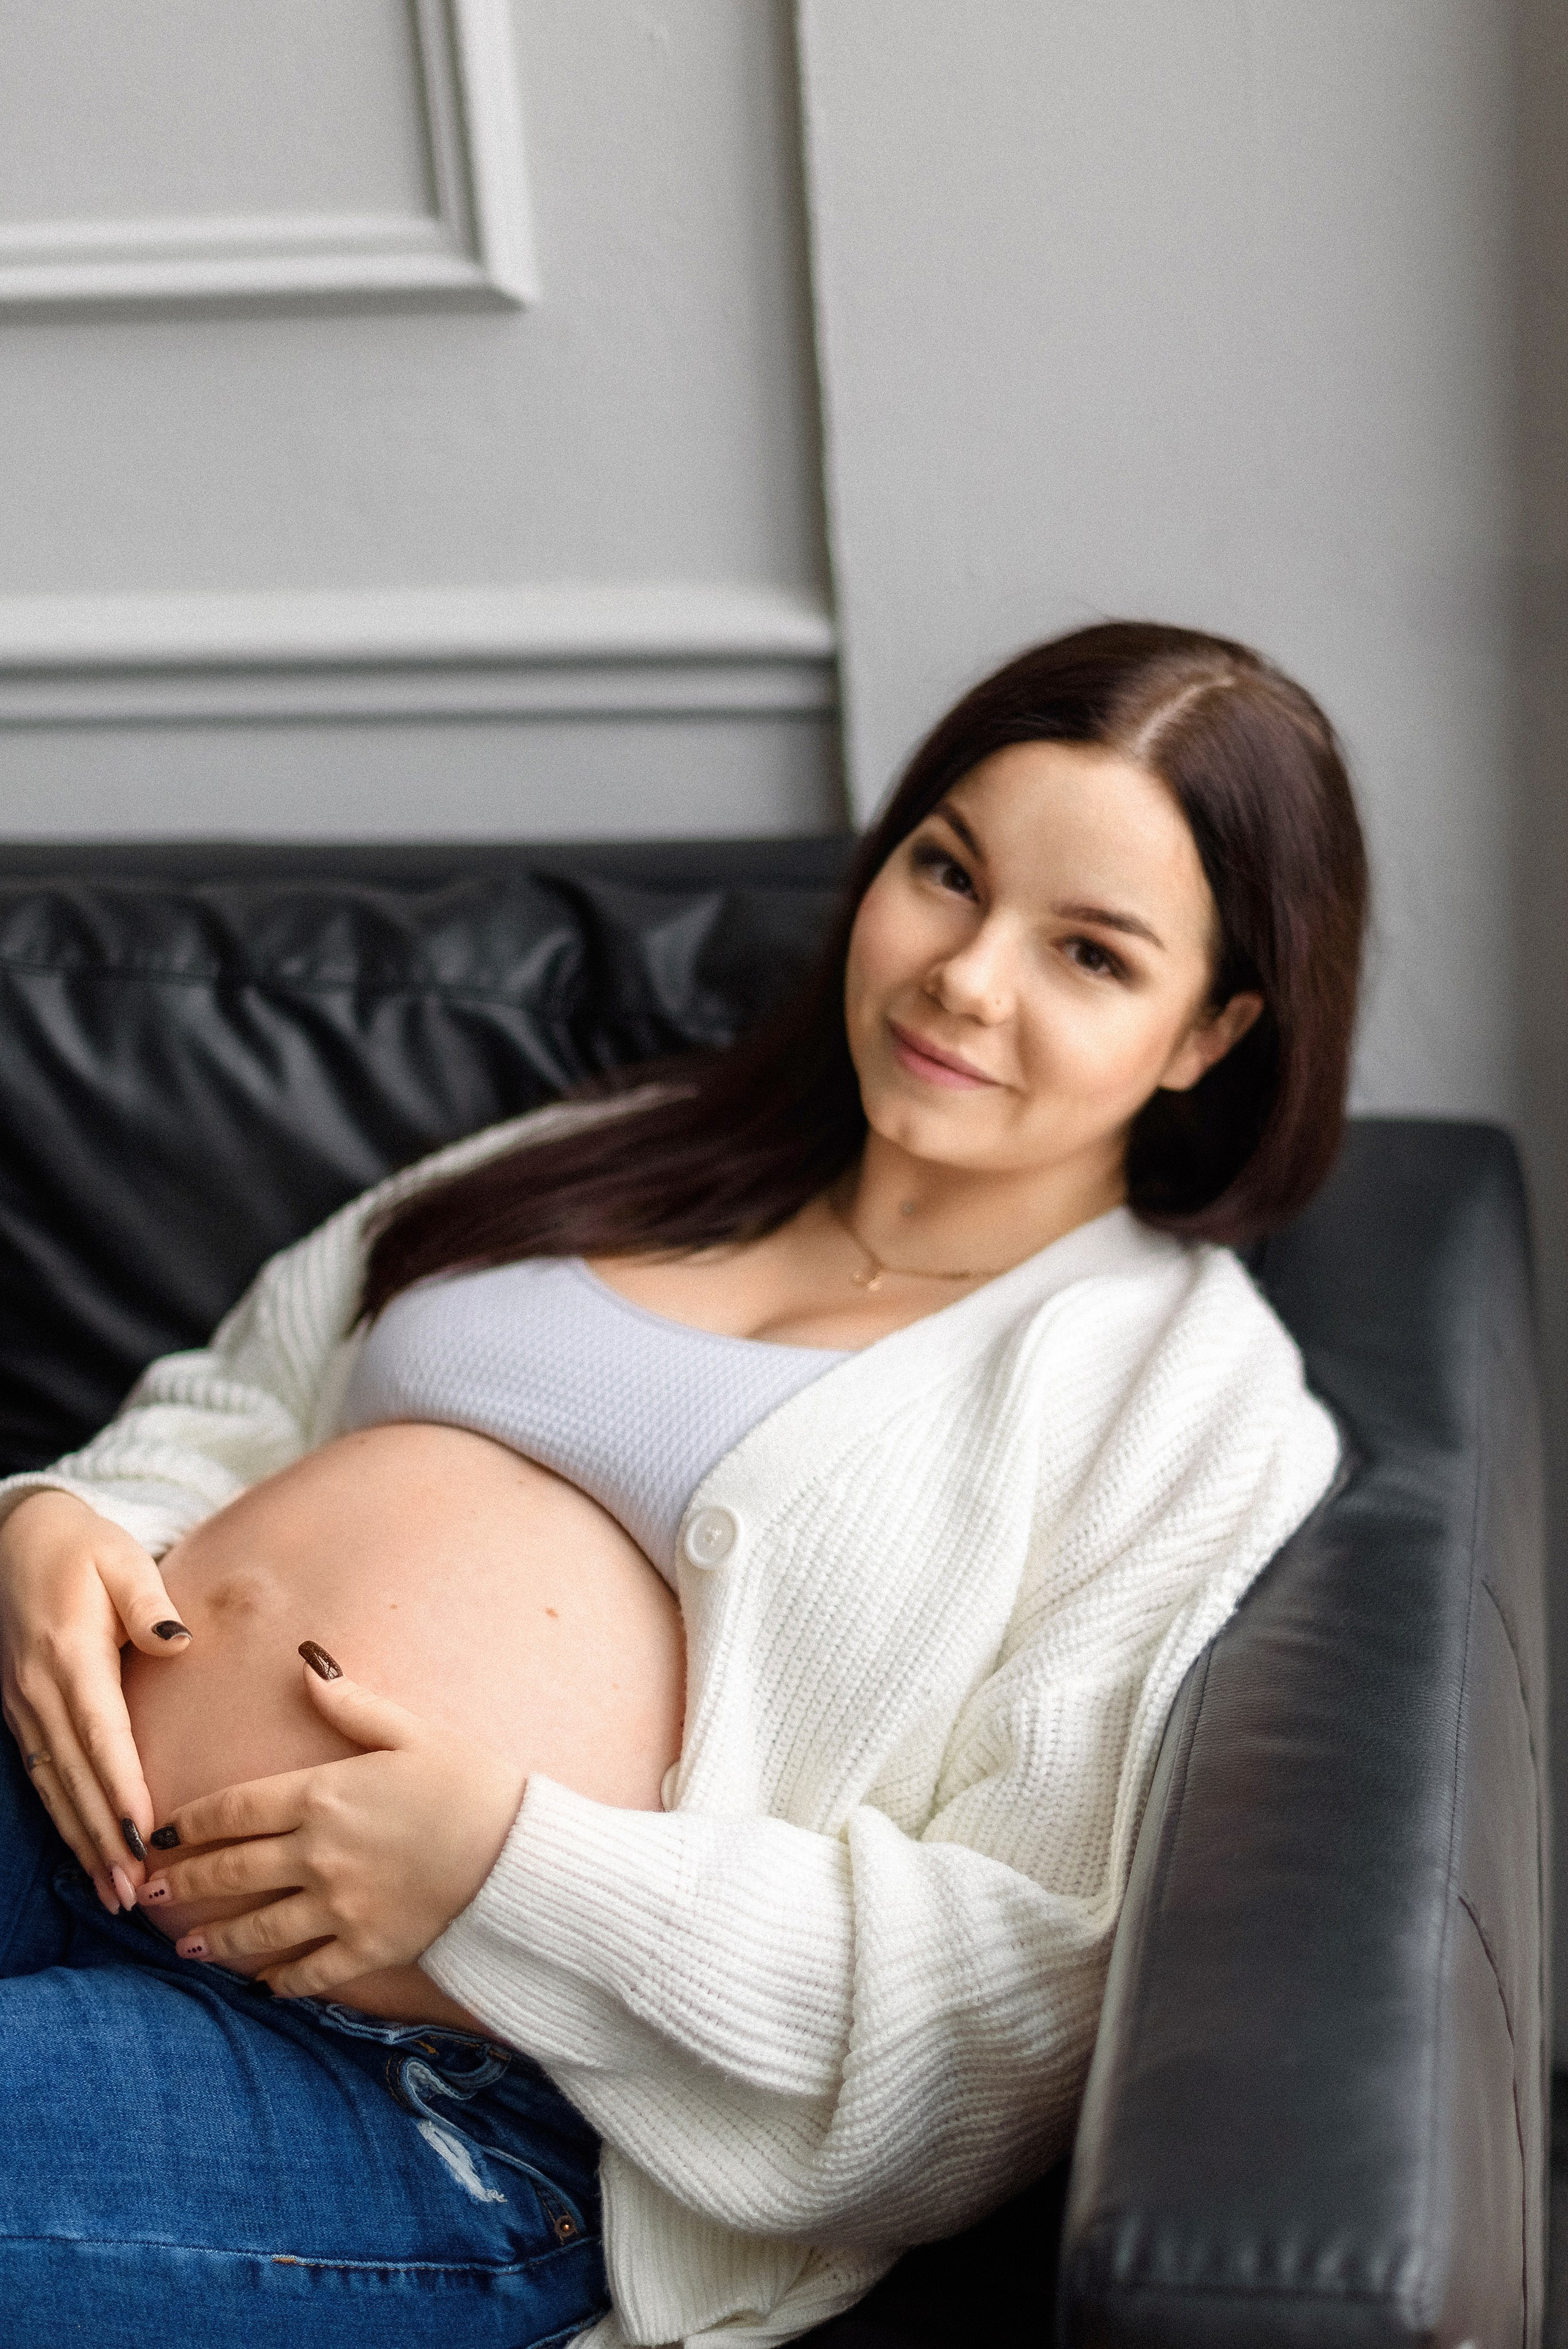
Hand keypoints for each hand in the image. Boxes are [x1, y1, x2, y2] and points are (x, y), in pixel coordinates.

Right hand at [0, 1489, 191, 1913]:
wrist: (15, 1535)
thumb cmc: (81, 1545)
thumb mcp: (120, 1557)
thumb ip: (150, 1601)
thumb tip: (178, 1642)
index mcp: (71, 1654)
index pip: (100, 1732)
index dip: (120, 1786)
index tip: (143, 1832)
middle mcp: (40, 1689)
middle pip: (75, 1775)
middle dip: (101, 1837)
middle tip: (132, 1891)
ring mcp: (23, 1704)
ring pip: (54, 1785)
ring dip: (80, 1840)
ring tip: (111, 1891)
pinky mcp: (20, 1711)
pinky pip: (42, 1774)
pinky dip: (63, 1815)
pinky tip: (82, 1850)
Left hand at [141, 1652, 526, 1998]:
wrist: (521, 1853)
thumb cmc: (471, 1781)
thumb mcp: (412, 1730)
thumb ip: (351, 1703)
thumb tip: (307, 1662)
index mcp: (323, 1795)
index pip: (234, 1808)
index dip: (192, 1822)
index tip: (166, 1833)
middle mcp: (318, 1854)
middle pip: (231, 1871)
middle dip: (186, 1883)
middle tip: (151, 1892)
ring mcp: (339, 1907)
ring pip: (258, 1929)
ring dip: (217, 1940)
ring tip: (189, 1948)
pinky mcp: (368, 1948)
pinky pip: (309, 1972)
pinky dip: (280, 1982)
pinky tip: (263, 1984)